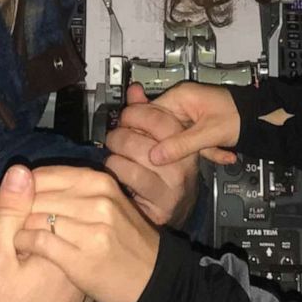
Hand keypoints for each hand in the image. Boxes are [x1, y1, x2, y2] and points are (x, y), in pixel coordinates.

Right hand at [0, 165, 92, 301]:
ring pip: (71, 216)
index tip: (7, 217)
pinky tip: (34, 249)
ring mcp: (89, 261)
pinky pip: (74, 236)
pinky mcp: (84, 271)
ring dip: (47, 216)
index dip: (24, 197)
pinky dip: (55, 234)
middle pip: (67, 200)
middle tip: (14, 231)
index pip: (52, 191)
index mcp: (70, 242)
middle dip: (37, 204)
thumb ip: (8, 212)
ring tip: (23, 239)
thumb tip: (20, 170)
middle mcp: (87, 248)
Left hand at [15, 165, 161, 301]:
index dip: (26, 190)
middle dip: (20, 209)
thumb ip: (70, 187)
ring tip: (16, 235)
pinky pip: (38, 242)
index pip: (45, 175)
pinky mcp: (82, 258)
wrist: (154, 280)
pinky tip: (24, 249)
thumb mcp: (108, 203)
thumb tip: (21, 170)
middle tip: (15, 222)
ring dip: (20, 227)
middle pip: (37, 196)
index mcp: (100, 182)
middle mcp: (97, 201)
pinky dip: (25, 244)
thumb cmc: (125, 241)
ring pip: (35, 218)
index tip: (22, 204)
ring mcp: (91, 230)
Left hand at [105, 84, 200, 227]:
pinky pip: (128, 175)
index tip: (125, 116)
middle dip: (120, 133)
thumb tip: (134, 90)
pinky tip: (117, 171)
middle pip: (143, 136)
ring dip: (115, 153)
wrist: (177, 211)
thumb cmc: (167, 173)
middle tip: (115, 136)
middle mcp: (184, 163)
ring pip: (133, 155)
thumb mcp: (161, 140)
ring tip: (115, 155)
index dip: (136, 113)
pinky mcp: (160, 202)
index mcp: (186, 142)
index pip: (160, 118)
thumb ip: (148, 114)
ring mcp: (173, 184)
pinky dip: (115, 170)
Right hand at [141, 81, 241, 166]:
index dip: (145, 133)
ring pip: (178, 138)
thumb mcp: (208, 133)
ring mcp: (191, 115)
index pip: (148, 113)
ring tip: (214, 151)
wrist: (263, 118)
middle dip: (174, 146)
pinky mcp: (199, 126)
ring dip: (197, 150)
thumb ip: (181, 145)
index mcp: (180, 96)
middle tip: (181, 158)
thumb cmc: (240, 116)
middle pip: (162, 129)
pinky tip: (224, 154)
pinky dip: (207, 150)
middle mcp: (182, 103)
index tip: (146, 151)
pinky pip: (192, 140)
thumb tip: (155, 156)